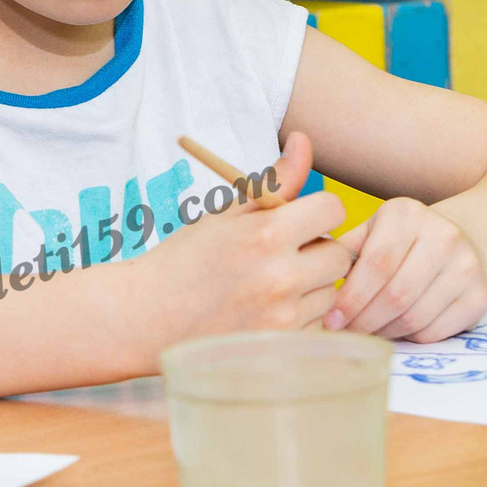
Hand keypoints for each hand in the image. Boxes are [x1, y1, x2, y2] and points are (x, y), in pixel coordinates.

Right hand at [141, 133, 354, 348]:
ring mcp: (284, 316)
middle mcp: (281, 276)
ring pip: (332, 292)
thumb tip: (304, 140)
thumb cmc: (184, 260)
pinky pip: (319, 325)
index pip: (333, 210)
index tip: (298, 220)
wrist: (145, 317)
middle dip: (318, 250)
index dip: (317, 211)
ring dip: (313, 287)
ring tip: (271, 287)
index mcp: (267, 234)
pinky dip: (303, 319)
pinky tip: (269, 313)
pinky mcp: (282, 347)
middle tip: (284, 256)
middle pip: (340, 254)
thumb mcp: (225, 213)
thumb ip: (274, 181)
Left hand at [329, 197, 486, 340]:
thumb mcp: (370, 233)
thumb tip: (309, 282)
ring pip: (415, 316)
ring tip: (367, 331)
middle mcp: (443, 235)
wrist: (461, 244)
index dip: (351, 297)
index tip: (331, 318)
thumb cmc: (398, 243)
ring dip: (384, 332)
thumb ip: (342, 251)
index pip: (376, 263)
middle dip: (364, 320)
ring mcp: (467, 267)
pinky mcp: (480, 297)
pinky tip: (395, 330)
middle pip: (396, 294)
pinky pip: (436, 330)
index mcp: (407, 214)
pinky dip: (410, 337)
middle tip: (346, 332)